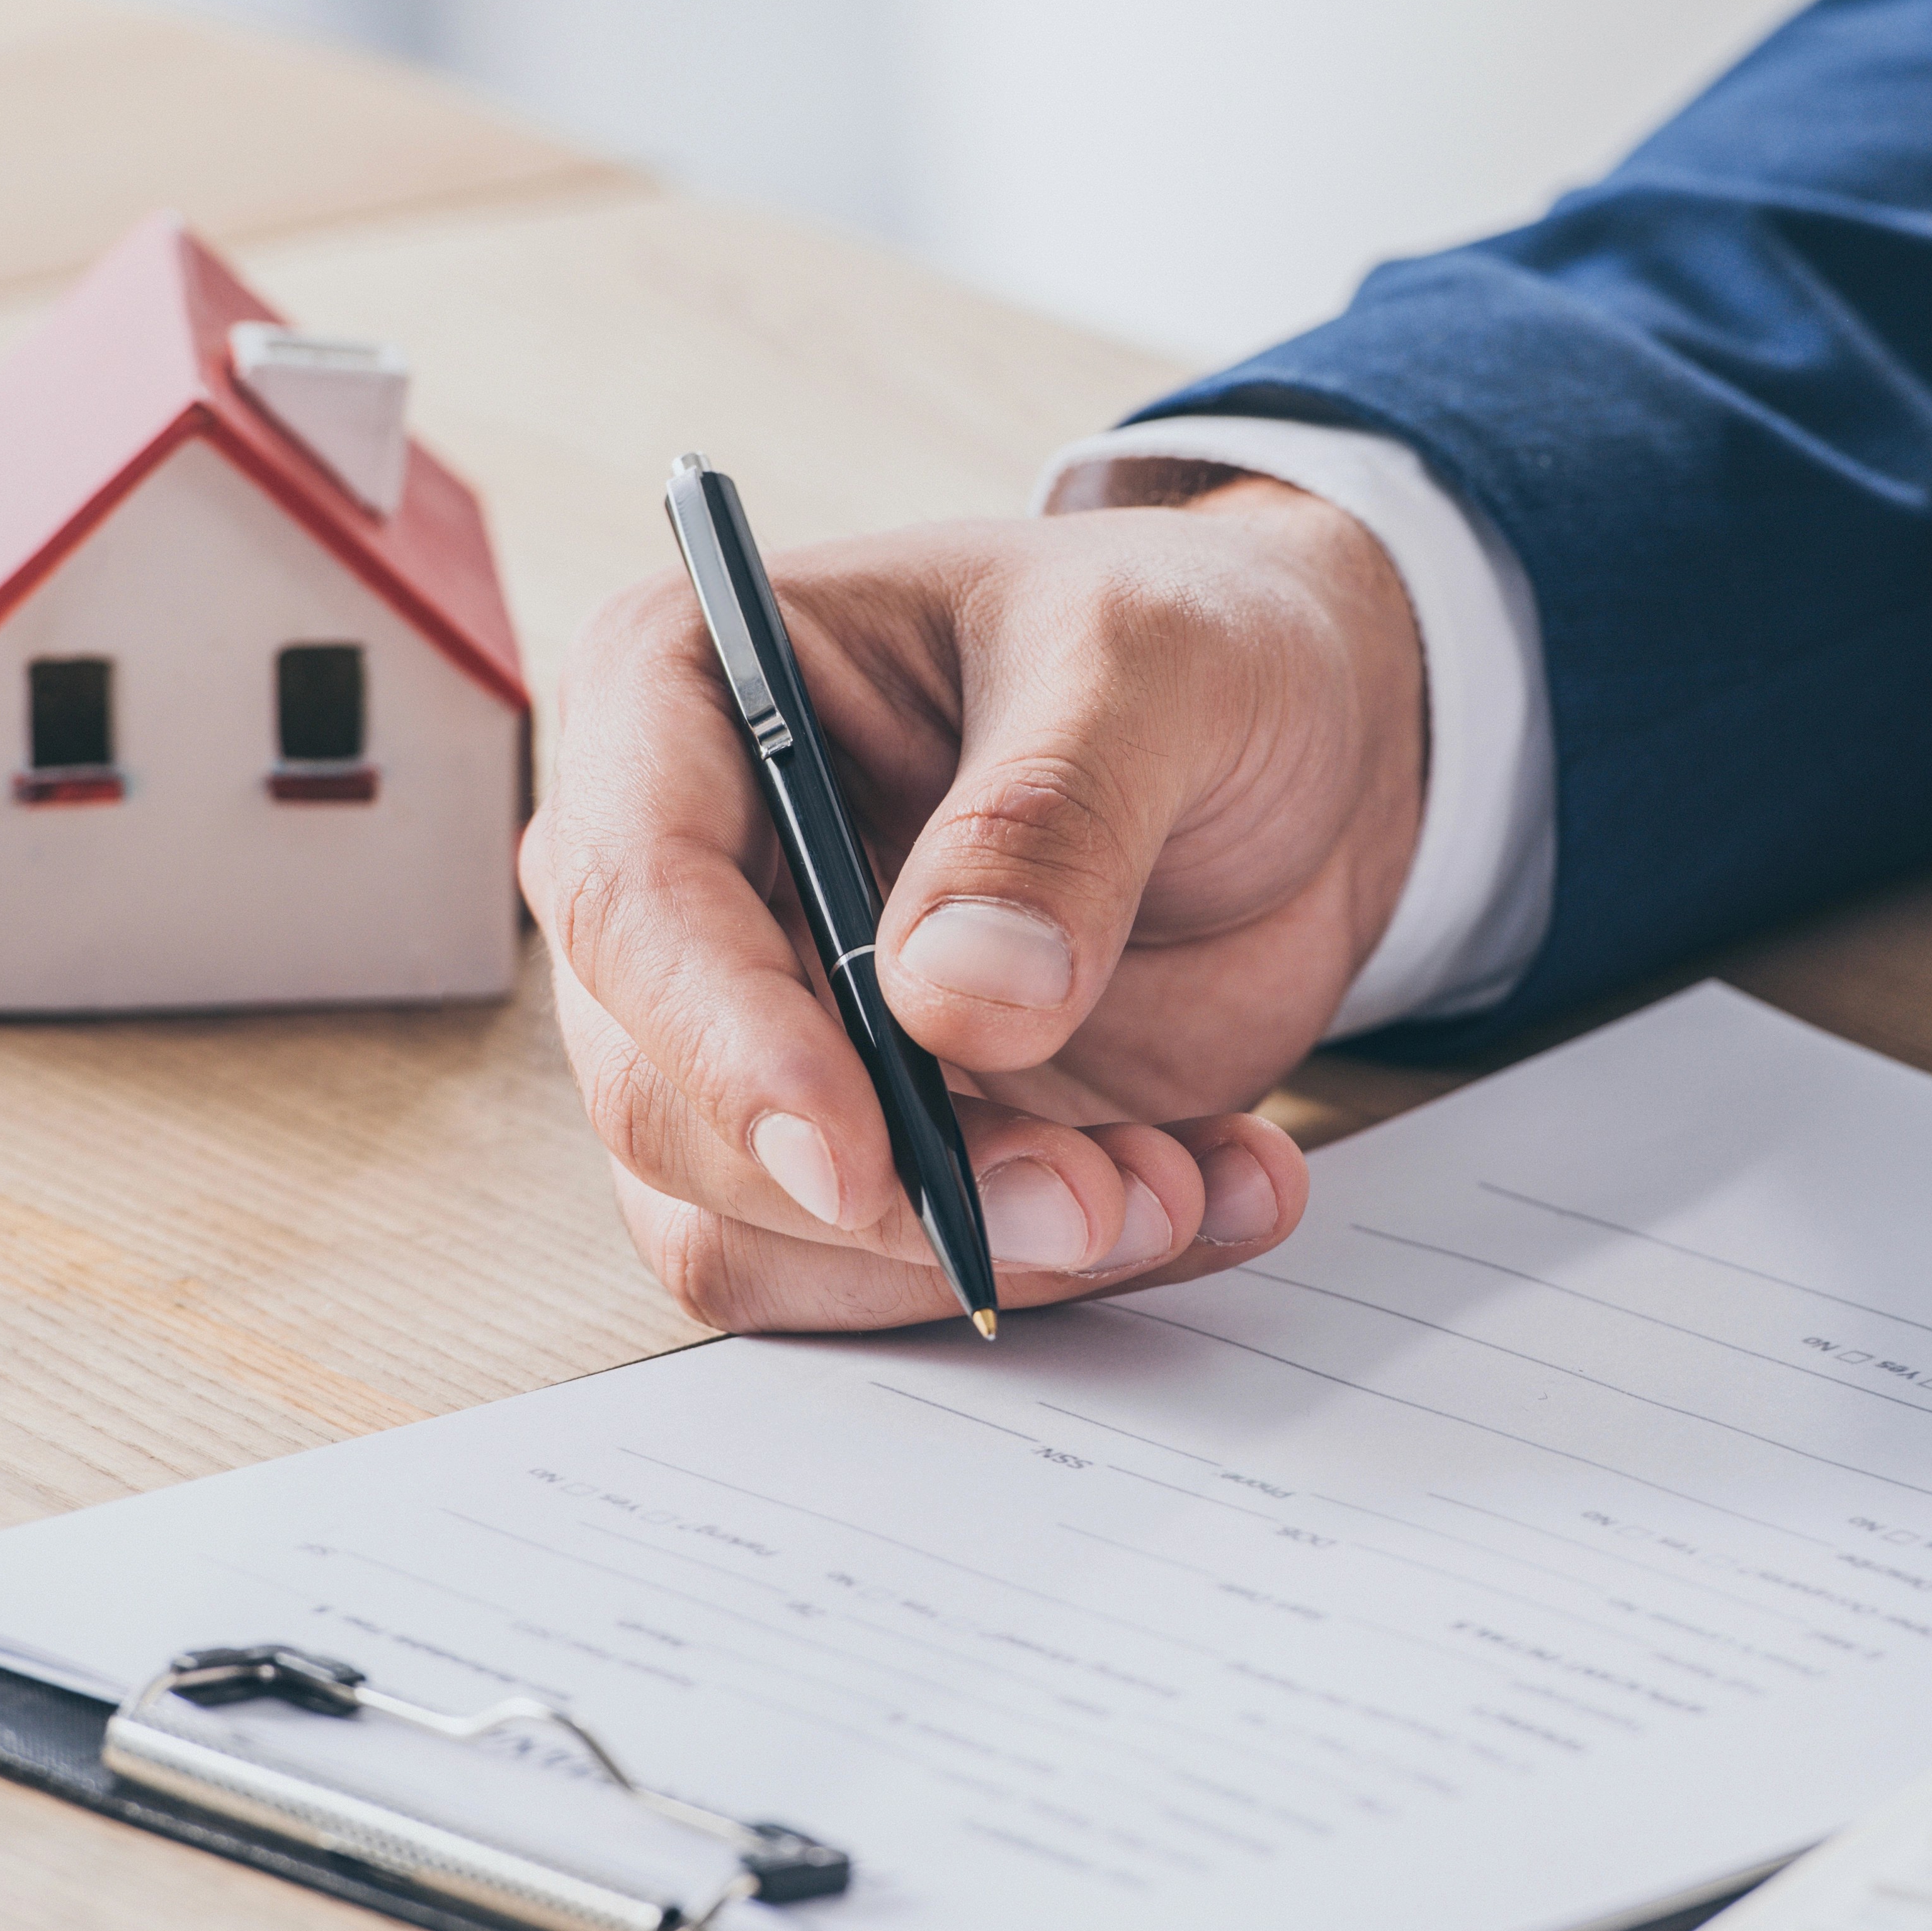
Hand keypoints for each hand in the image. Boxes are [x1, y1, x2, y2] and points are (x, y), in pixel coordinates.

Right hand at [522, 477, 1425, 1331]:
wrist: (1300, 759)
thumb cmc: (1194, 653)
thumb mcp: (1161, 671)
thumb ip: (1055, 815)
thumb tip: (954, 998)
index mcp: (688, 692)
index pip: (631, 896)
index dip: (726, 1044)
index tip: (857, 1160)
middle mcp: (685, 878)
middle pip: (661, 1099)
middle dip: (880, 1189)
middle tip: (1099, 1195)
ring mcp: (757, 1030)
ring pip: (747, 1229)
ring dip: (966, 1254)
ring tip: (1176, 1186)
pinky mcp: (856, 1147)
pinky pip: (871, 1277)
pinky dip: (1037, 1275)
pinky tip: (1198, 1191)